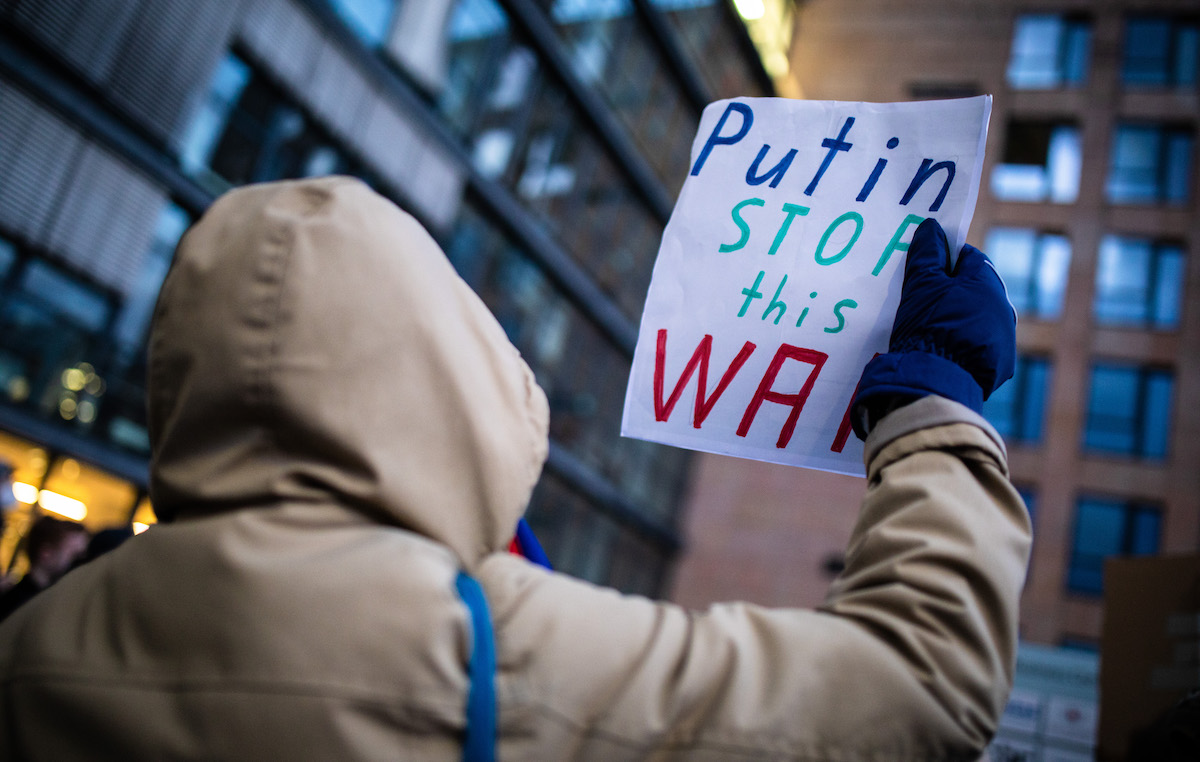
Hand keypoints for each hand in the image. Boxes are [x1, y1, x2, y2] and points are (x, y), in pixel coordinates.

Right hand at [852, 218, 1015, 438]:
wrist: (936, 378)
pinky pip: (982, 346)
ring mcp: (1005, 337)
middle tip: (924, 301)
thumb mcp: (920, 284)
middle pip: (975, 288)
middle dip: (952, 291)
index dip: (944, 260)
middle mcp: (1003, 307)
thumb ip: (926, 252)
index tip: (925, 270)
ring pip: (980, 318)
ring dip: (961, 318)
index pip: (968, 257)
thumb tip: (931, 227)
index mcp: (987, 282)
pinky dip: (966, 344)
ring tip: (932, 329)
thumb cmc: (927, 324)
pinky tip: (944, 351)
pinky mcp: (1001, 364)